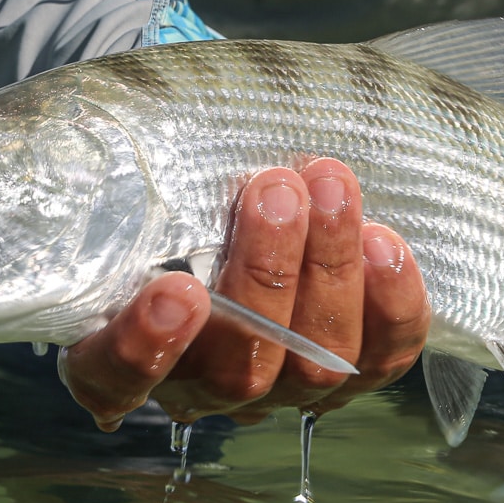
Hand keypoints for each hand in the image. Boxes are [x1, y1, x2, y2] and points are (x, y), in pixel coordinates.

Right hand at [59, 158, 430, 429]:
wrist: (250, 198)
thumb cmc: (176, 188)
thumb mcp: (141, 183)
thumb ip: (136, 176)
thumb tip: (138, 116)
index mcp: (123, 353)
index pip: (113, 381)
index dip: (142, 348)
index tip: (175, 287)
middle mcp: (202, 385)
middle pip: (235, 370)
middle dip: (264, 275)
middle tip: (274, 189)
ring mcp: (281, 386)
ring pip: (312, 364)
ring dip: (327, 270)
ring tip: (329, 182)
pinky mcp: (349, 373)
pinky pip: (380, 360)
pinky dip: (390, 304)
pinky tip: (384, 240)